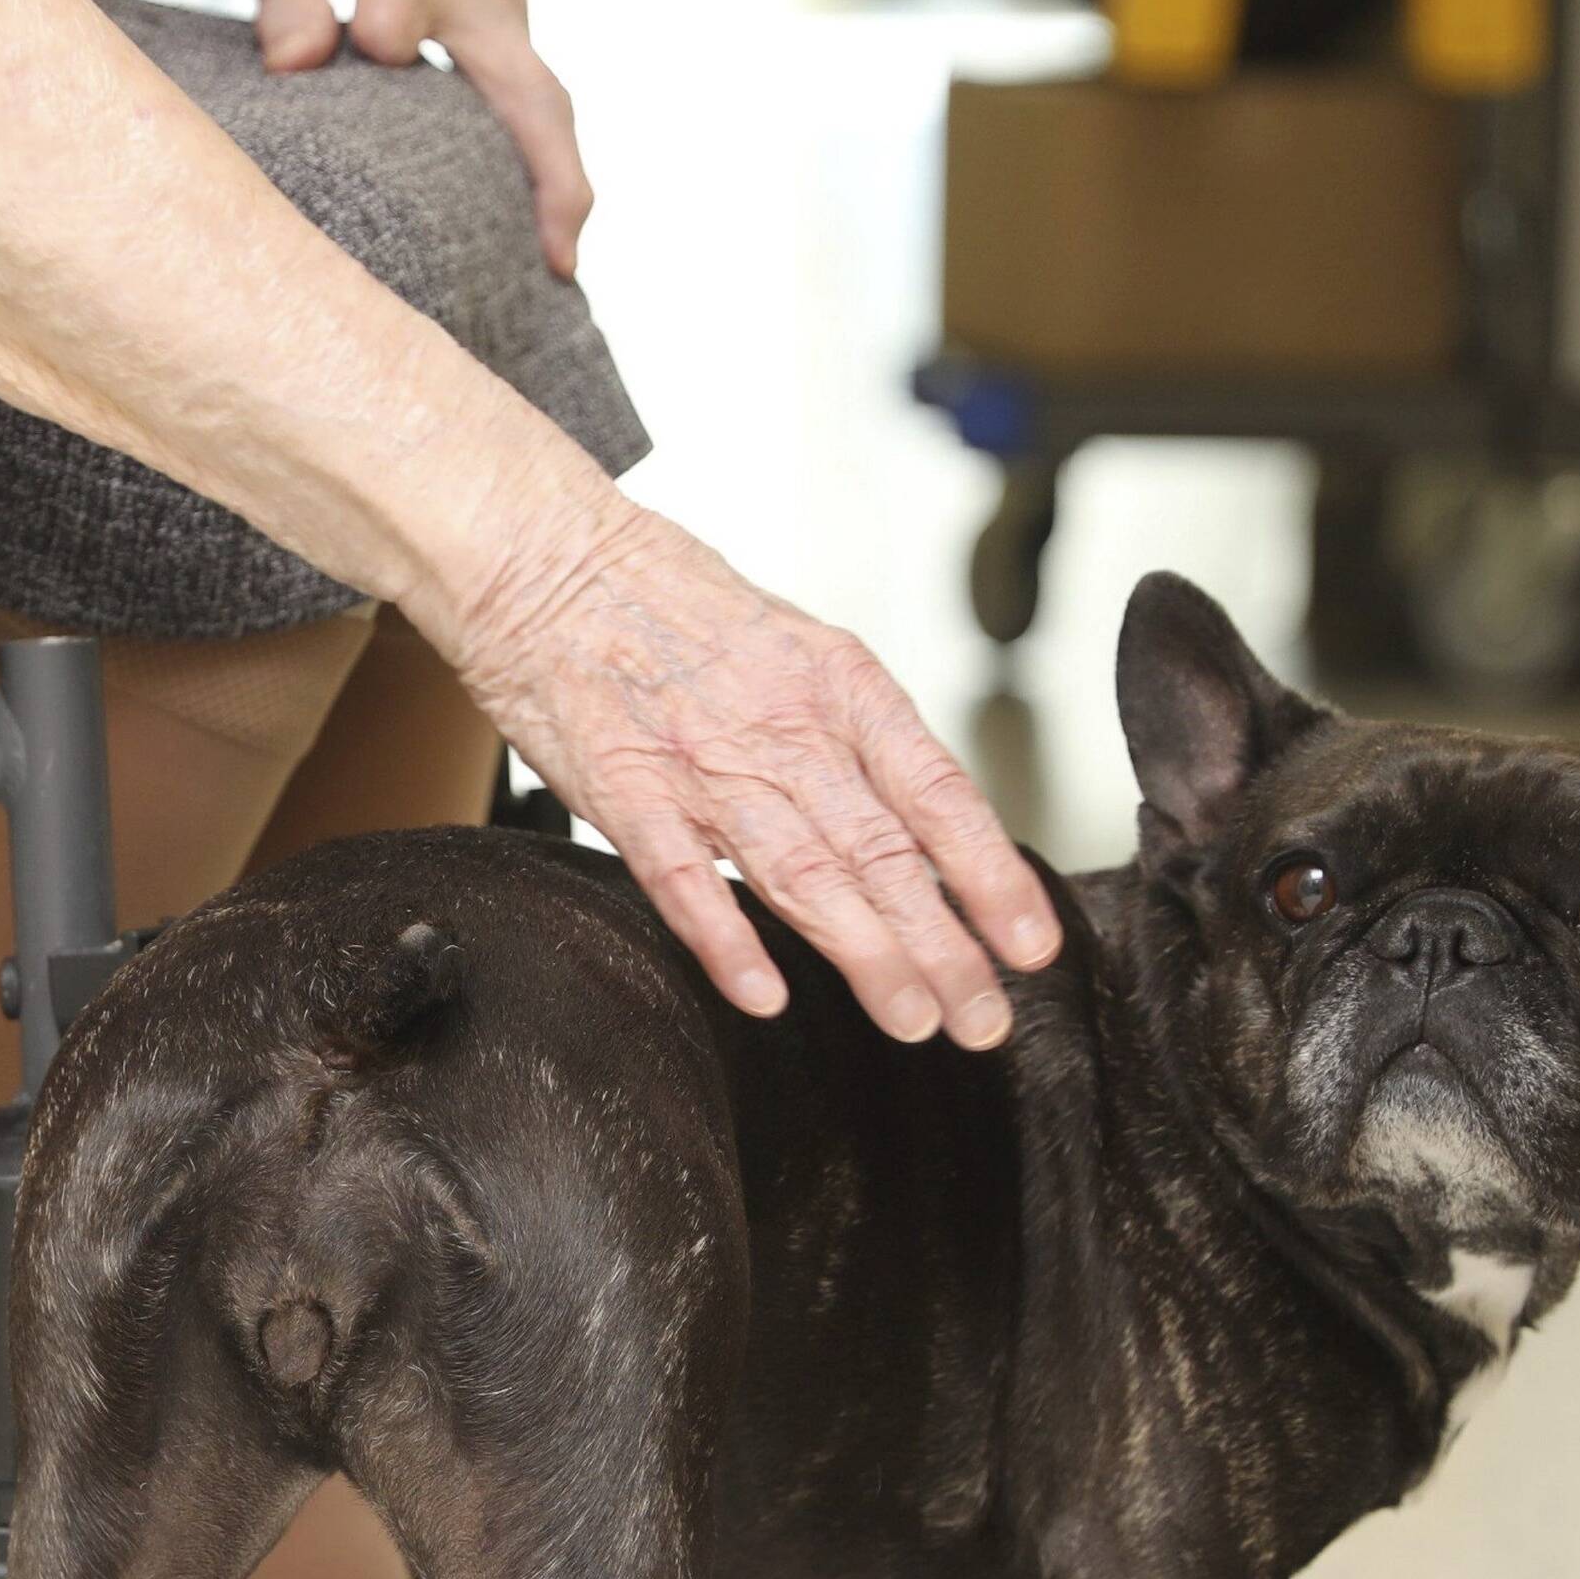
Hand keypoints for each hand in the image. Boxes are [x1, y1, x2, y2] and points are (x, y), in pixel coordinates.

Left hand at [213, 0, 591, 275]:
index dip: (359, 69)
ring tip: (546, 258)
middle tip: (559, 271)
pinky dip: (525, 138)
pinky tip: (516, 199)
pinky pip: (522, 78)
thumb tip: (302, 63)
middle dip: (555, 183)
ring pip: (535, 92)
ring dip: (547, 170)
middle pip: (535, 93)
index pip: (395, 39)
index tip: (314, 99)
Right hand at [453, 508, 1059, 1045]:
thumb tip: (919, 829)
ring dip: (865, 954)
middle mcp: (785, 728)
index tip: (1031, 945)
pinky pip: (683, 877)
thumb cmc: (669, 606)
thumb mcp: (794, 650)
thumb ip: (850, 739)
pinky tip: (763, 995)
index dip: (992, 876)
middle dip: (946, 946)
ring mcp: (703, 763)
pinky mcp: (624, 790)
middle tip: (985, 1020)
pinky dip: (725, 938)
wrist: (549, 559)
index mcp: (839, 687)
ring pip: (804, 873)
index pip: (939, 796)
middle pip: (885, 853)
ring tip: (914, 1019)